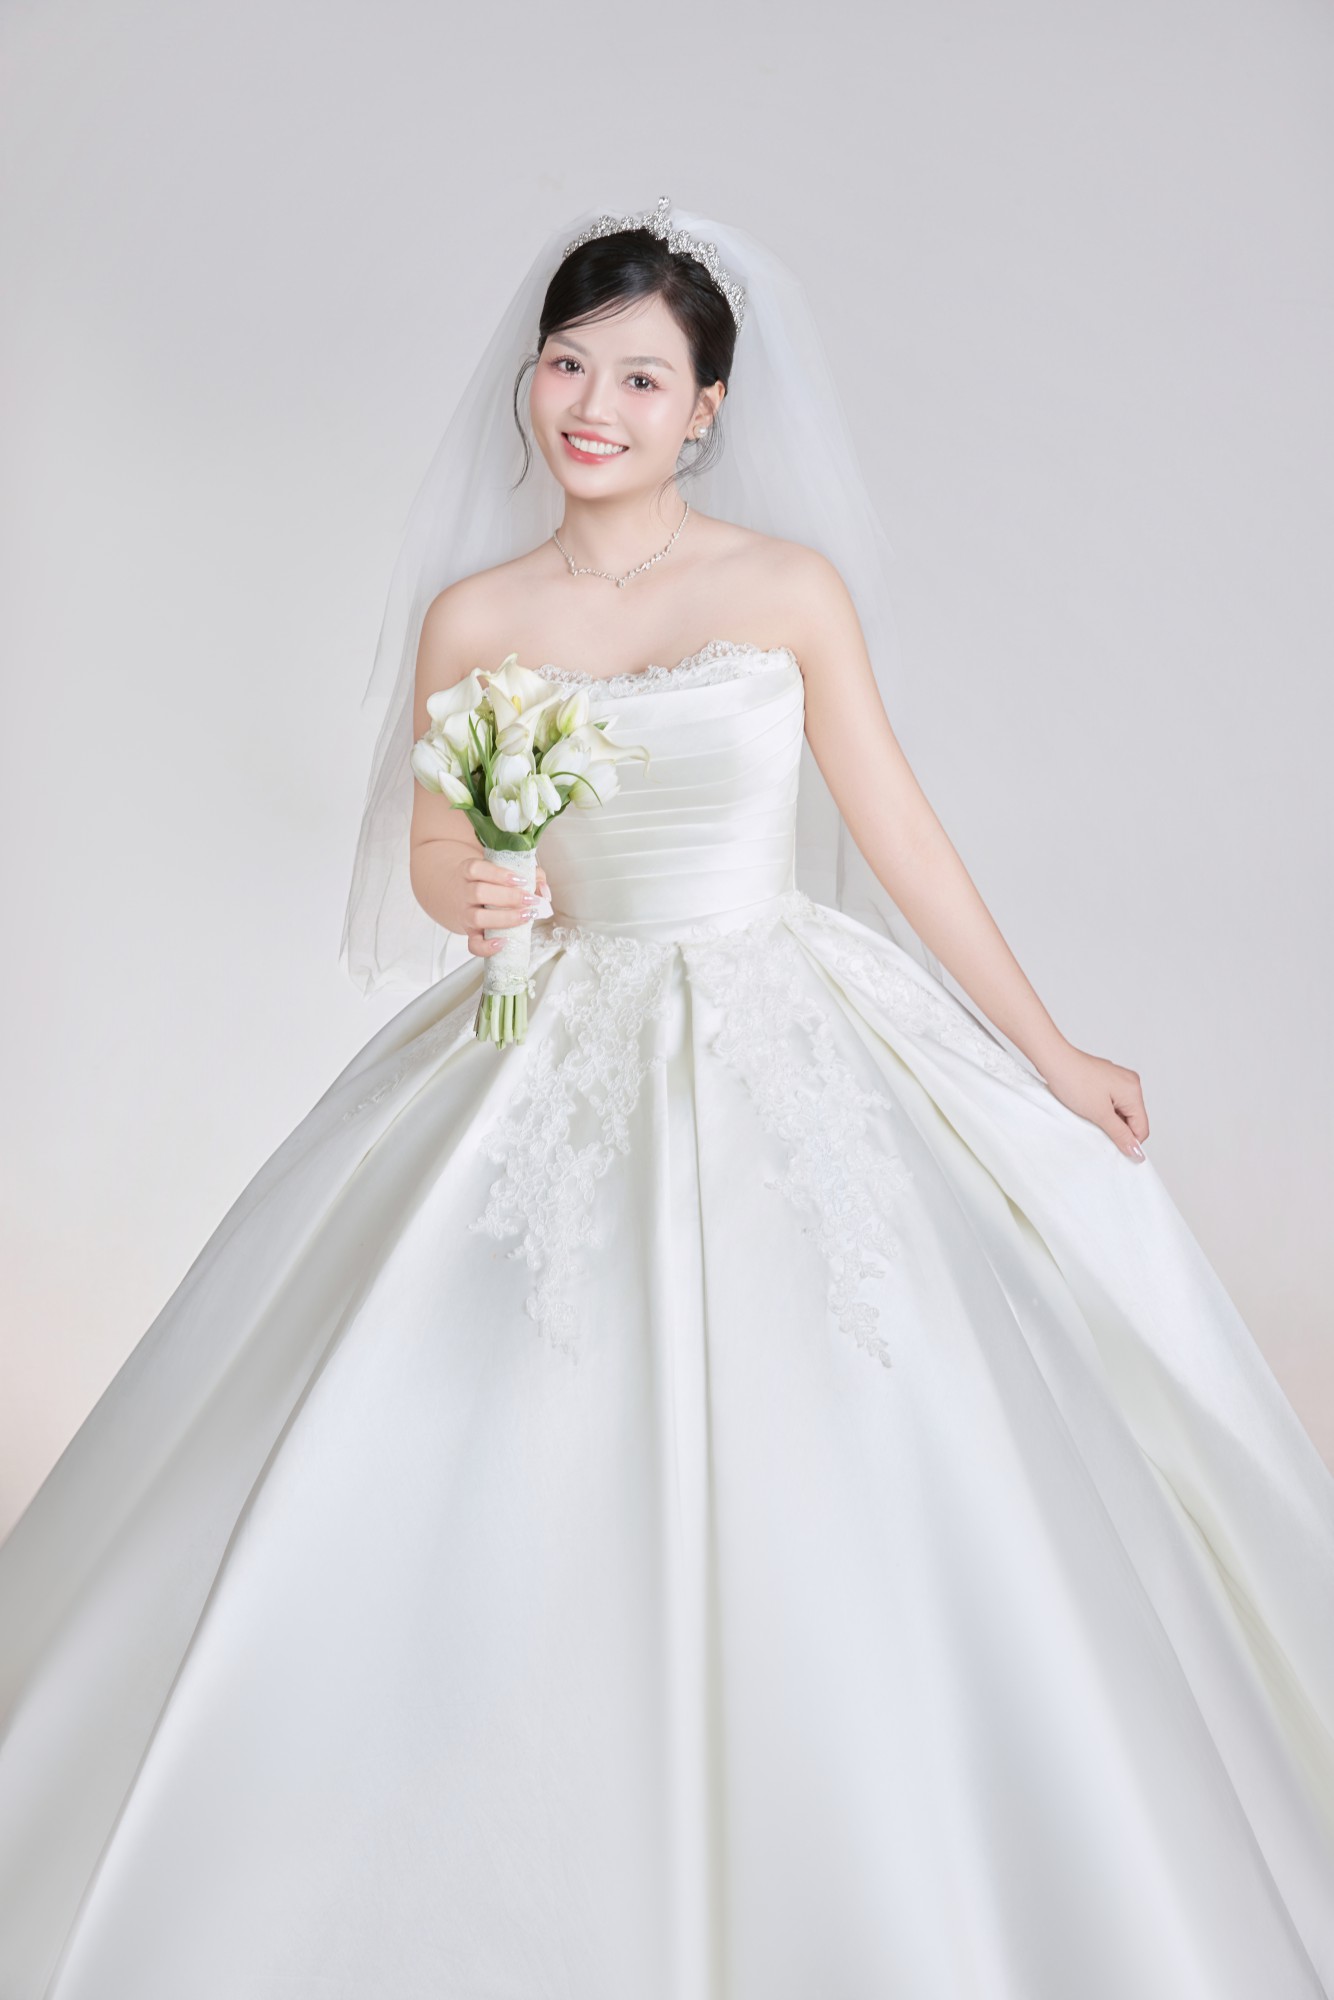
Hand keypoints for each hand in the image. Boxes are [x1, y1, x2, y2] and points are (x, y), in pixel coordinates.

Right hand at [459, 856, 549, 958]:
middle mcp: (464, 893)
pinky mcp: (470, 933)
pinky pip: (473, 944)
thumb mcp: (506, 871)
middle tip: (530, 899)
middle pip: (479, 892)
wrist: (461, 896)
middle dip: (509, 897)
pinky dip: (487, 947)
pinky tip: (504, 942)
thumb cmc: (489, 882)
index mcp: (469, 873)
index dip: (499, 875)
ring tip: (526, 916)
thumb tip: (544, 892)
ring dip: (505, 918)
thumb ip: (530, 875)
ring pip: (477, 918)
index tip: (522, 880)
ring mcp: (465, 914)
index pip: (476, 869)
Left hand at [1037, 1042, 1148, 1160]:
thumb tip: (1136, 1152)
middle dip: (1117, 1129)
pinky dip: (1102, 1109)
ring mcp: (1119, 1080)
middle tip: (1097, 1128)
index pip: (1142, 1128)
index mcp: (1133, 1091)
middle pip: (1133, 1119)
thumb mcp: (1100, 1114)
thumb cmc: (1074, 1081)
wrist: (1054, 1060)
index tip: (1113, 1148)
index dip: (1129, 1142)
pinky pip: (1112, 1102)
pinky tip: (1088, 1108)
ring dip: (1108, 1119)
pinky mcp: (1107, 1079)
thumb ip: (1120, 1135)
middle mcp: (1130, 1083)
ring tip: (1090, 1115)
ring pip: (1121, 1111)